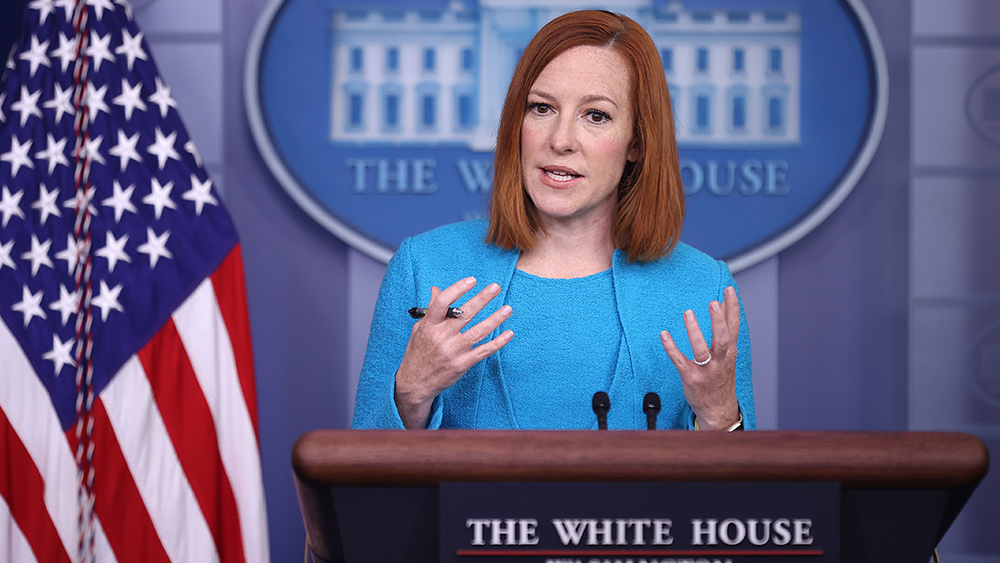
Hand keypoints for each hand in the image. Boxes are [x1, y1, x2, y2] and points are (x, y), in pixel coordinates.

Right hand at [395, 277, 513, 427]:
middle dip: (482, 299)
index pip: (442, 302)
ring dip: (495, 319)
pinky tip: (509, 333)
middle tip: (496, 287)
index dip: (458, 289)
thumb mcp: (419, 329)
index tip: (472, 280)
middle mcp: (441, 337)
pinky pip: (483, 351)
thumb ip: (430, 310)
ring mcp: (453, 351)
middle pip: (464, 314)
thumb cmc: (417, 352)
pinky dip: (498, 342)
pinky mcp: (462, 364)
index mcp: (429, 325)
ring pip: (478, 332)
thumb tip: (436, 289)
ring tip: (508, 308)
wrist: (414, 383)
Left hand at [659, 286, 740, 429]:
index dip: (733, 308)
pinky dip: (671, 348)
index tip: (728, 290)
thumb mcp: (728, 354)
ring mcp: (706, 370)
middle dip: (719, 321)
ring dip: (694, 332)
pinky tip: (664, 335)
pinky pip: (680, 361)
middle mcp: (721, 360)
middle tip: (713, 302)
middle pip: (723, 338)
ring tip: (688, 314)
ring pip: (702, 350)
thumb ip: (725, 329)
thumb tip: (723, 303)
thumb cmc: (721, 377)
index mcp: (730, 352)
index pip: (734, 327)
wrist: (719, 409)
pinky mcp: (691, 378)